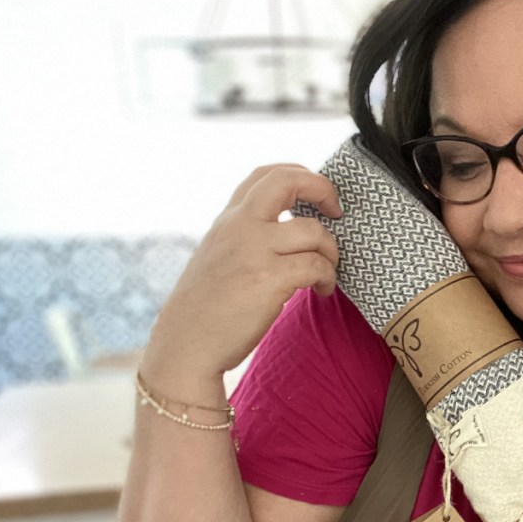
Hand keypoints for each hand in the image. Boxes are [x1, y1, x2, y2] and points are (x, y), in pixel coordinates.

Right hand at [140, 164, 341, 394]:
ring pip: (315, 231)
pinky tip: (322, 291)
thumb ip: (246, 236)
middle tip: (337, 212)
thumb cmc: (206, 309)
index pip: (266, 174)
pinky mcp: (269, 279)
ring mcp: (254, 250)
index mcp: (228, 219)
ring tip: (326, 273)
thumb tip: (288, 230)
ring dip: (332, 252)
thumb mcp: (219, 256)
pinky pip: (317, 265)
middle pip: (289, 180)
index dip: (301, 176)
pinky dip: (328, 278)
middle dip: (324, 189)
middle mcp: (239, 226)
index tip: (318, 196)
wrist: (185, 346)